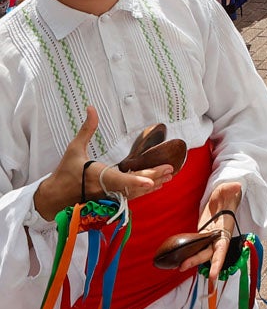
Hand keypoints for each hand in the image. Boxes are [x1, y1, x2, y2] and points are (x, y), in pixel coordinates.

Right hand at [33, 107, 175, 220]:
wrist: (54, 197)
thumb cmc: (65, 171)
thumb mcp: (74, 148)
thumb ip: (87, 129)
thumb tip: (91, 108)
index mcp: (97, 176)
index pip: (120, 180)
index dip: (136, 181)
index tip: (151, 181)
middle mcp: (105, 189)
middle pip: (133, 186)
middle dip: (153, 178)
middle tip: (170, 169)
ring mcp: (108, 197)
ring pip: (134, 193)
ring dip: (152, 184)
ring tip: (169, 175)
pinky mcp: (109, 201)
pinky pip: (130, 196)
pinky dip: (144, 190)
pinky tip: (157, 184)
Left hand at [185, 182, 242, 280]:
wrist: (222, 197)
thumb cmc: (226, 195)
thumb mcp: (227, 190)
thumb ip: (230, 189)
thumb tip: (236, 186)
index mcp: (225, 230)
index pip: (222, 248)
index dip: (217, 262)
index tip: (213, 275)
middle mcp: (218, 237)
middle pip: (208, 253)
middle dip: (196, 261)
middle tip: (182, 267)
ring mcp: (209, 238)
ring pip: (200, 253)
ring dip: (191, 260)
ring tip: (179, 267)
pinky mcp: (201, 236)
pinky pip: (195, 247)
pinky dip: (189, 254)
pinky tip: (179, 259)